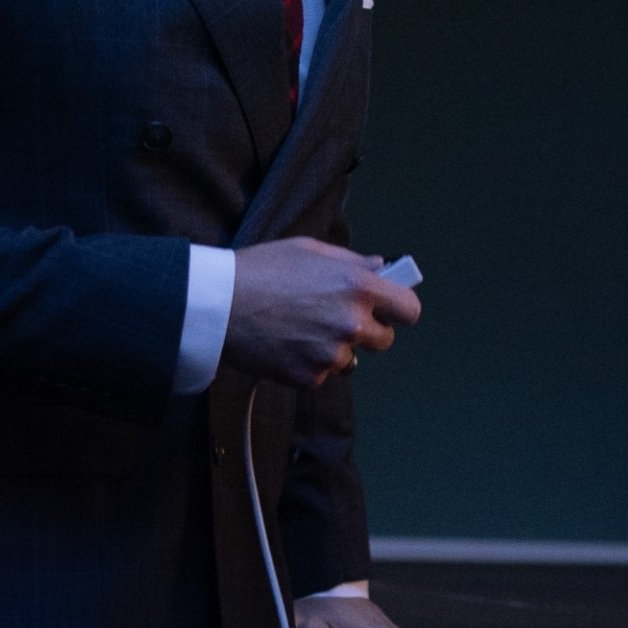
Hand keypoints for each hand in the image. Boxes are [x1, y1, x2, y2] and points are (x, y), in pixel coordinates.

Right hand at [224, 238, 420, 387]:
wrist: (218, 305)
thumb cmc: (260, 270)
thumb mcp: (309, 250)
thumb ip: (351, 262)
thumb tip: (379, 268)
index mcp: (358, 286)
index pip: (409, 309)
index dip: (399, 309)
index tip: (388, 309)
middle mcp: (350, 322)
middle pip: (384, 340)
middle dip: (366, 331)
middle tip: (335, 318)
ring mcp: (330, 354)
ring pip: (349, 360)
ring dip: (333, 349)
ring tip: (300, 328)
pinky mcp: (309, 377)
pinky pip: (321, 375)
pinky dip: (307, 365)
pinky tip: (285, 343)